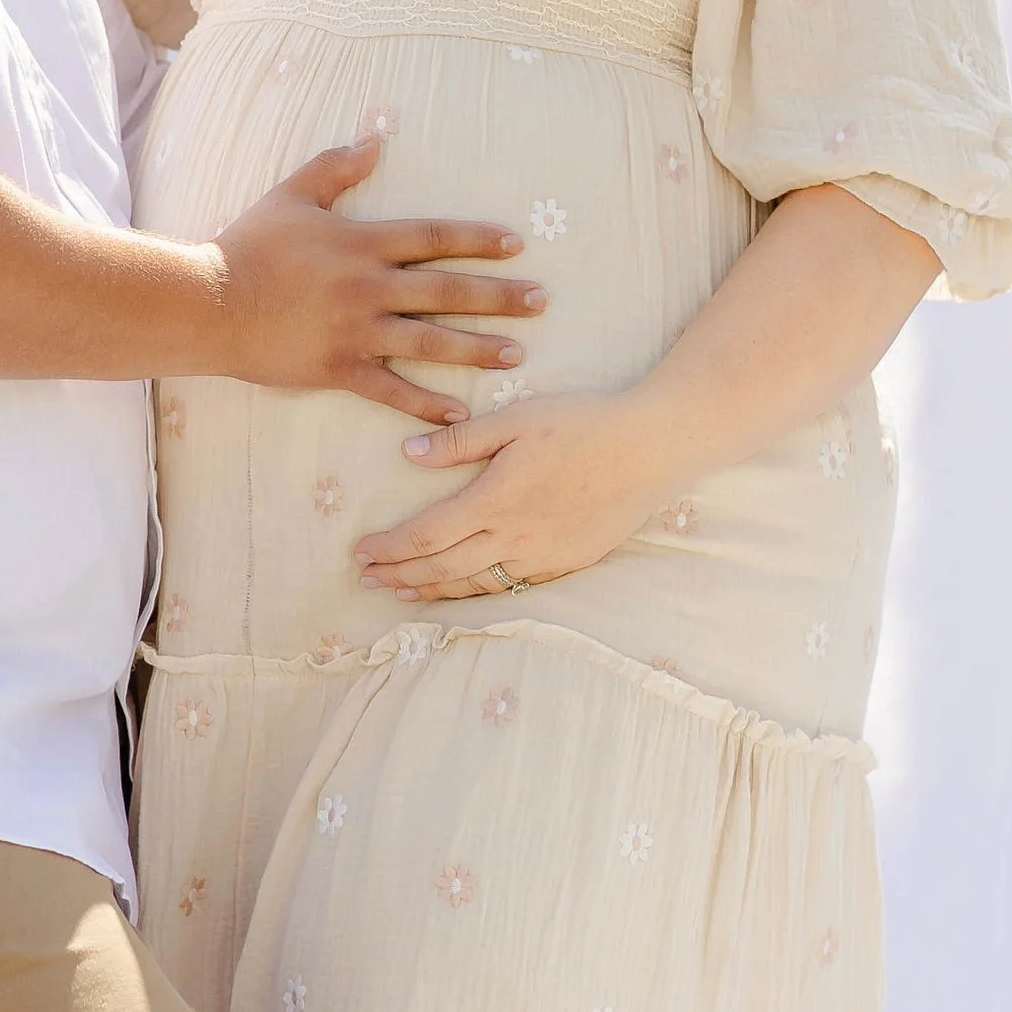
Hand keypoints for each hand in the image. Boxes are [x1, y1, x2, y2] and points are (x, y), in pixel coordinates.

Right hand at [210, 139, 543, 421]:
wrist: (210, 304)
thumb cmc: (248, 246)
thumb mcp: (292, 196)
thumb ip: (335, 167)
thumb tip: (376, 139)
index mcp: (361, 243)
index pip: (433, 238)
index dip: (477, 240)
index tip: (516, 245)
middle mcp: (368, 287)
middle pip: (447, 291)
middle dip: (498, 296)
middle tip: (541, 301)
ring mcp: (356, 332)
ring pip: (430, 341)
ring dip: (477, 348)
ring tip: (517, 353)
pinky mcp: (339, 368)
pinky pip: (391, 389)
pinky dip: (425, 402)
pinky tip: (460, 411)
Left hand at [354, 390, 676, 596]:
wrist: (651, 450)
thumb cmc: (583, 423)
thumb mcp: (517, 419)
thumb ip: (460, 442)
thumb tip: (407, 454)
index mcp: (493, 501)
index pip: (425, 535)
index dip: (388, 548)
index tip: (360, 553)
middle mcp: (512, 538)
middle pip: (442, 568)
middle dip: (400, 575)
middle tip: (367, 579)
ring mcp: (540, 557)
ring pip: (474, 584)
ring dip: (432, 590)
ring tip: (403, 591)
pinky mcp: (565, 564)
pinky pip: (509, 586)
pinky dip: (475, 593)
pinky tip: (462, 591)